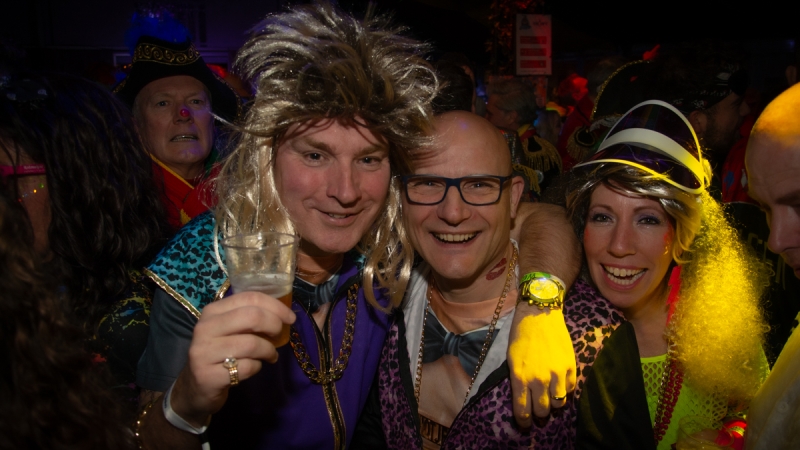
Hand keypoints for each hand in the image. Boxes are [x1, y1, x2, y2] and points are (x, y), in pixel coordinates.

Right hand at [170, 291, 295, 426]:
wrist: (196, 388)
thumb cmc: (220, 353)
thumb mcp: (229, 330)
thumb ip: (249, 317)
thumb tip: (284, 313)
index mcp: (212, 311)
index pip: (249, 298)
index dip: (275, 306)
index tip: (290, 317)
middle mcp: (205, 328)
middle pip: (252, 317)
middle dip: (274, 325)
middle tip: (280, 335)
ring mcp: (204, 352)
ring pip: (251, 344)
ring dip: (268, 350)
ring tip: (270, 355)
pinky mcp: (208, 376)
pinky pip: (246, 367)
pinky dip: (257, 367)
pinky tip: (254, 367)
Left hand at [507, 306, 575, 425]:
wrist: (539, 314)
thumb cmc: (521, 335)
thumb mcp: (511, 360)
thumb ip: (518, 380)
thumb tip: (524, 399)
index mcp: (519, 377)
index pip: (522, 410)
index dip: (524, 421)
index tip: (525, 423)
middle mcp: (538, 379)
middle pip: (542, 410)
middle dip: (539, 413)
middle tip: (538, 408)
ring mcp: (556, 374)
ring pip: (558, 404)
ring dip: (554, 403)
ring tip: (550, 397)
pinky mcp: (570, 367)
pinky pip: (570, 389)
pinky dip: (565, 391)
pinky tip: (559, 384)